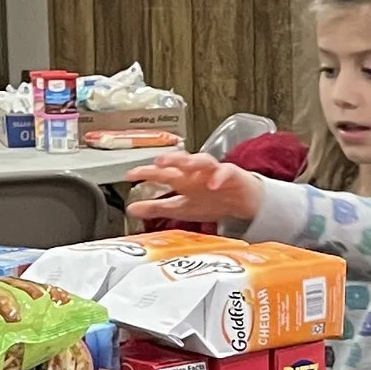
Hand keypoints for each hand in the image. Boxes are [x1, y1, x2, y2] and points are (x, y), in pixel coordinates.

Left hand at [127, 148, 262, 229]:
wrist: (240, 201)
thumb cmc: (210, 201)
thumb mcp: (180, 208)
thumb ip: (156, 208)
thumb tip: (131, 209)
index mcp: (182, 179)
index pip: (161, 172)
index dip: (145, 172)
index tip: (129, 175)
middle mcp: (195, 172)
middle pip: (180, 161)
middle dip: (170, 160)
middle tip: (158, 162)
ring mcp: (213, 171)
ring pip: (202, 160)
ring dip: (194, 162)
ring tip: (186, 165)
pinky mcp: (231, 175)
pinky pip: (225, 172)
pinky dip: (218, 177)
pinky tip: (213, 183)